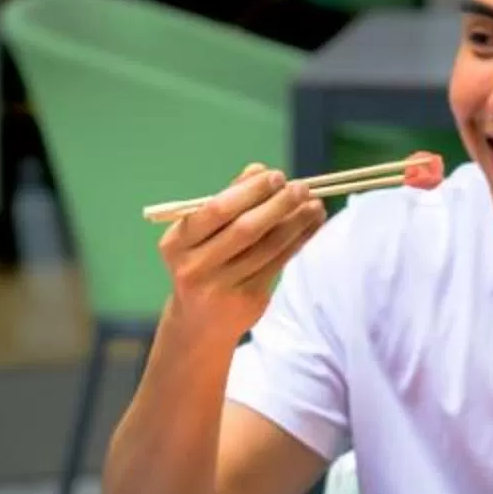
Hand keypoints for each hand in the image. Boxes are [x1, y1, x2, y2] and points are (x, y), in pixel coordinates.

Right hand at [159, 165, 324, 347]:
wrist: (198, 323)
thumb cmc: (202, 264)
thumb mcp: (201, 235)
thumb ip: (227, 202)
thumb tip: (258, 170)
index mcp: (177, 243)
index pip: (216, 210)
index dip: (249, 191)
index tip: (276, 175)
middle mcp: (194, 267)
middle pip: (244, 230)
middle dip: (277, 205)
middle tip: (301, 187)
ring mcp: (221, 288)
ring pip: (267, 248)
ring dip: (295, 223)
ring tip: (315, 205)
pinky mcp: (247, 302)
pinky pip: (278, 265)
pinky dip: (298, 242)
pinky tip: (312, 225)